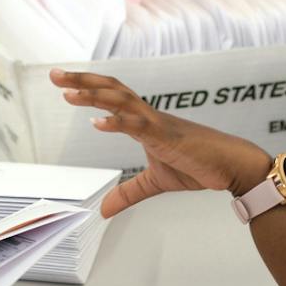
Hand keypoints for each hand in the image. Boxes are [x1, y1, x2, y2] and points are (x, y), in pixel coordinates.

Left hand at [50, 69, 272, 218]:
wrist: (231, 166)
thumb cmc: (198, 165)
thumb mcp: (154, 183)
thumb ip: (128, 193)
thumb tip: (104, 211)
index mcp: (144, 121)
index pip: (112, 95)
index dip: (88, 86)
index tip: (64, 83)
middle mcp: (148, 115)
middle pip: (111, 88)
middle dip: (82, 80)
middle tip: (54, 75)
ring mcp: (157, 123)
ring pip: (121, 100)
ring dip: (94, 95)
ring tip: (69, 92)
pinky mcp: (167, 136)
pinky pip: (138, 124)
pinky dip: (117, 122)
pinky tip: (97, 123)